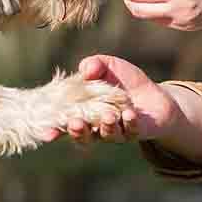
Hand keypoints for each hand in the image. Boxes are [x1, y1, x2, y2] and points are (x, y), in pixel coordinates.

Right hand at [40, 55, 181, 142]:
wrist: (154, 93)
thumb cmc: (124, 80)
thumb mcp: (108, 66)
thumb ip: (94, 64)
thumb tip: (86, 69)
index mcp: (82, 113)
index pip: (63, 125)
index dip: (53, 131)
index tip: (47, 134)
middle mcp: (96, 127)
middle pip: (82, 136)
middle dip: (77, 131)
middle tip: (75, 123)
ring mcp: (115, 132)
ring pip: (106, 135)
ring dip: (105, 125)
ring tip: (108, 115)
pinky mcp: (134, 133)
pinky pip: (130, 132)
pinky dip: (128, 123)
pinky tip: (129, 114)